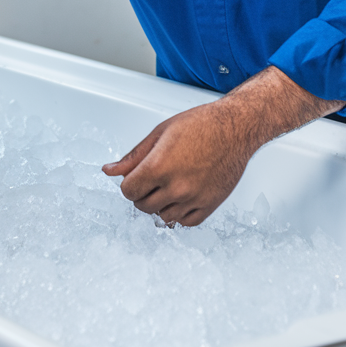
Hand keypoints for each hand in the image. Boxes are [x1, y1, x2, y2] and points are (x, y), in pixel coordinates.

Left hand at [102, 66, 344, 225]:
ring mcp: (193, 198)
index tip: (136, 176)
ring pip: (162, 216)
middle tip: (153, 178)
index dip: (129, 182)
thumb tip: (109, 170)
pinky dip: (180, 213)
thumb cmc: (201, 124)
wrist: (236, 128)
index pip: (127, 191)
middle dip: (142, 192)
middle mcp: (176, 186)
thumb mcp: (160, 133)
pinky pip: (185, 222)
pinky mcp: (210, 205)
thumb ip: (133, 156)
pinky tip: (182, 196)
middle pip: (142, 205)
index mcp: (159, 166)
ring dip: (160, 204)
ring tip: (169, 184)